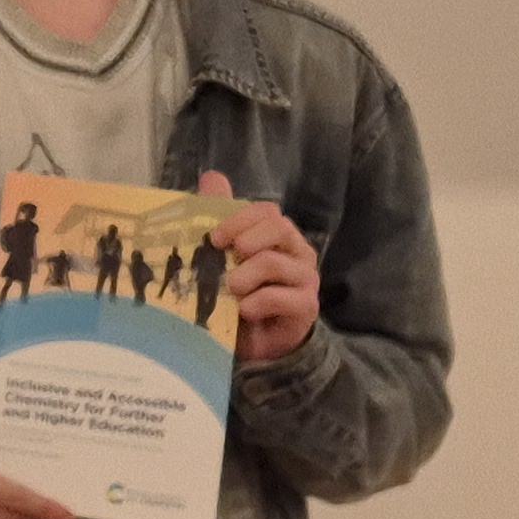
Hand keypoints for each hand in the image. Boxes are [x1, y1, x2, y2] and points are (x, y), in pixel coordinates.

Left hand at [196, 170, 321, 363]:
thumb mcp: (220, 257)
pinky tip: (243, 310)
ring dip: (246, 275)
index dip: (240, 219)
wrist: (249, 342)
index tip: (215, 237)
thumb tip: (212, 176)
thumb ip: (218, 218)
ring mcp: (305, 280)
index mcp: (277, 237)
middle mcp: (296, 253)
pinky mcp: (306, 308)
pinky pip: (286, 297)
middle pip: (280, 228)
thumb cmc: (234, 294)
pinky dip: (259, 302)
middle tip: (227, 256)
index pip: (267, 211)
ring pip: (277, 263)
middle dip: (248, 238)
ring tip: (230, 289)